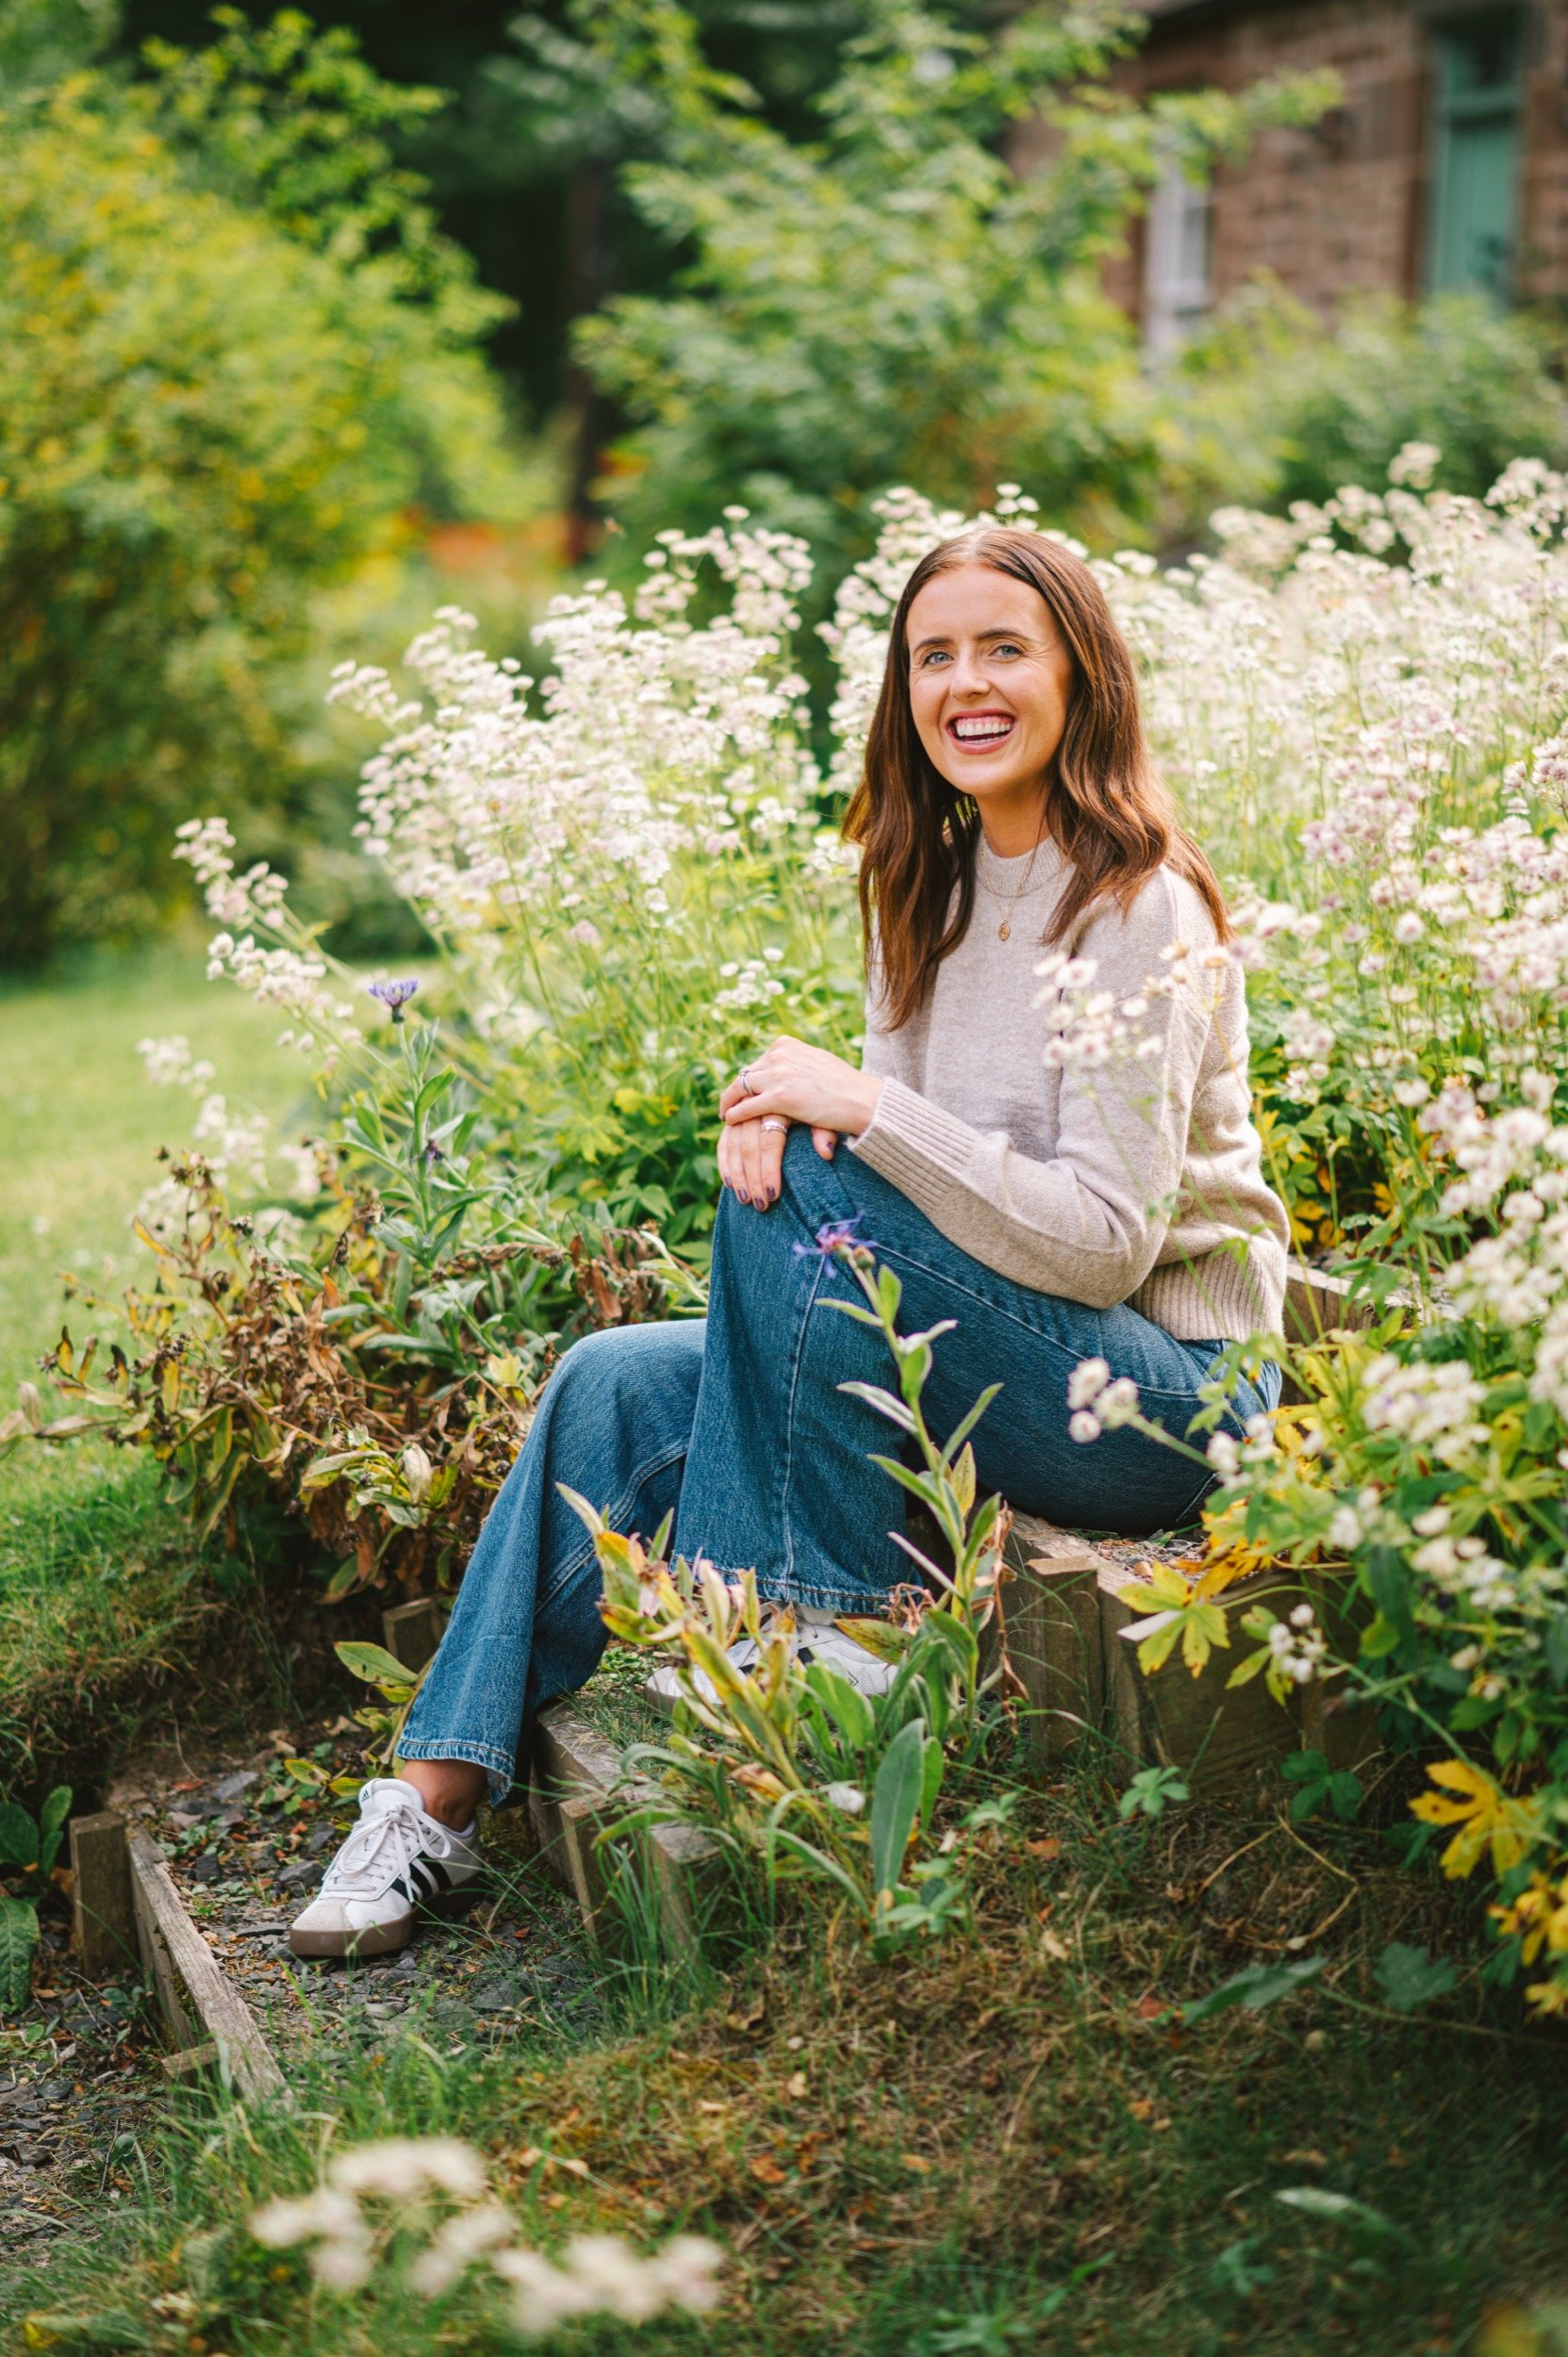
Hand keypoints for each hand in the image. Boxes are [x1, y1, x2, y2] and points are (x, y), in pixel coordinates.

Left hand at [717, 1037, 884, 1212]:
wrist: (862, 1099)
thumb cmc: (845, 1086)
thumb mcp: (816, 1062)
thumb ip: (797, 1064)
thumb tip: (785, 1072)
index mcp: (787, 1044)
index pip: (759, 1061)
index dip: (750, 1078)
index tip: (745, 1089)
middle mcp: (779, 1054)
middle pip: (747, 1073)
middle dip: (737, 1089)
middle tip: (728, 1103)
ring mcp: (777, 1075)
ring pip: (740, 1088)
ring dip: (729, 1101)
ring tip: (725, 1113)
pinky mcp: (778, 1097)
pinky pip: (746, 1107)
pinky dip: (734, 1114)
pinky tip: (730, 1121)